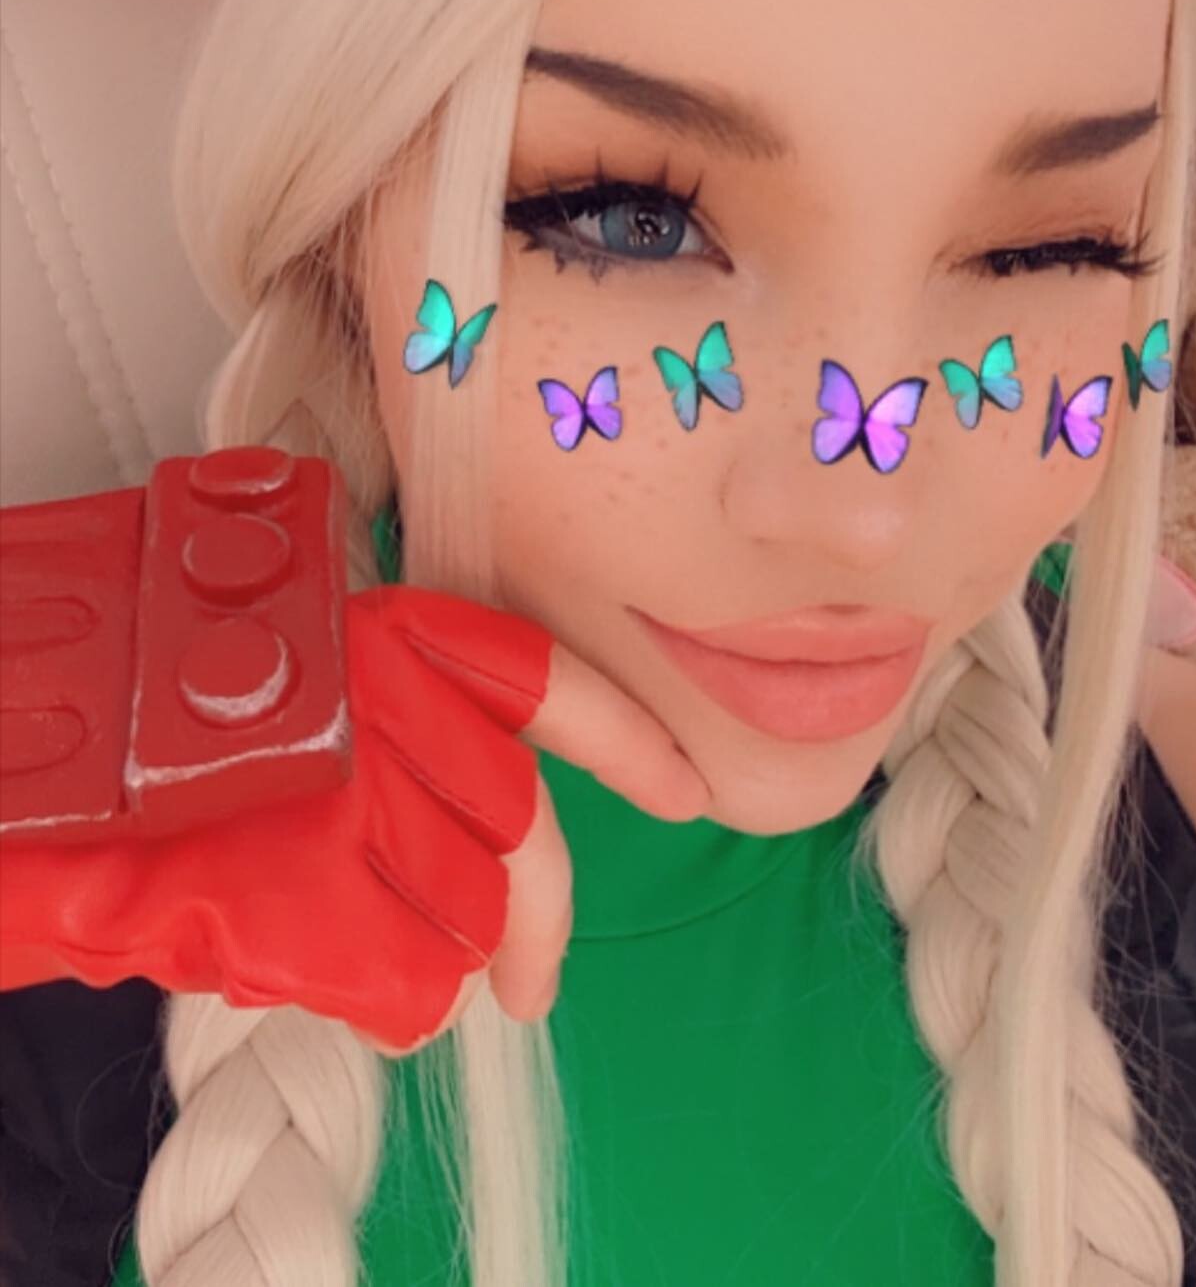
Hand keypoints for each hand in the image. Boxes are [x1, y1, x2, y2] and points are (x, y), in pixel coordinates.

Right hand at [0, 586, 710, 1051]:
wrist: (29, 761)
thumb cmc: (140, 722)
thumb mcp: (284, 684)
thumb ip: (389, 725)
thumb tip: (476, 822)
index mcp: (387, 634)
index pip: (546, 681)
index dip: (625, 738)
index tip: (686, 789)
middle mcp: (390, 705)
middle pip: (523, 835)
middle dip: (536, 926)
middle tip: (533, 991)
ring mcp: (357, 799)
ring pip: (468, 918)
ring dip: (427, 957)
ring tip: (348, 948)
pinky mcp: (315, 898)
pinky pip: (407, 988)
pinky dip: (383, 1005)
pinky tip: (317, 978)